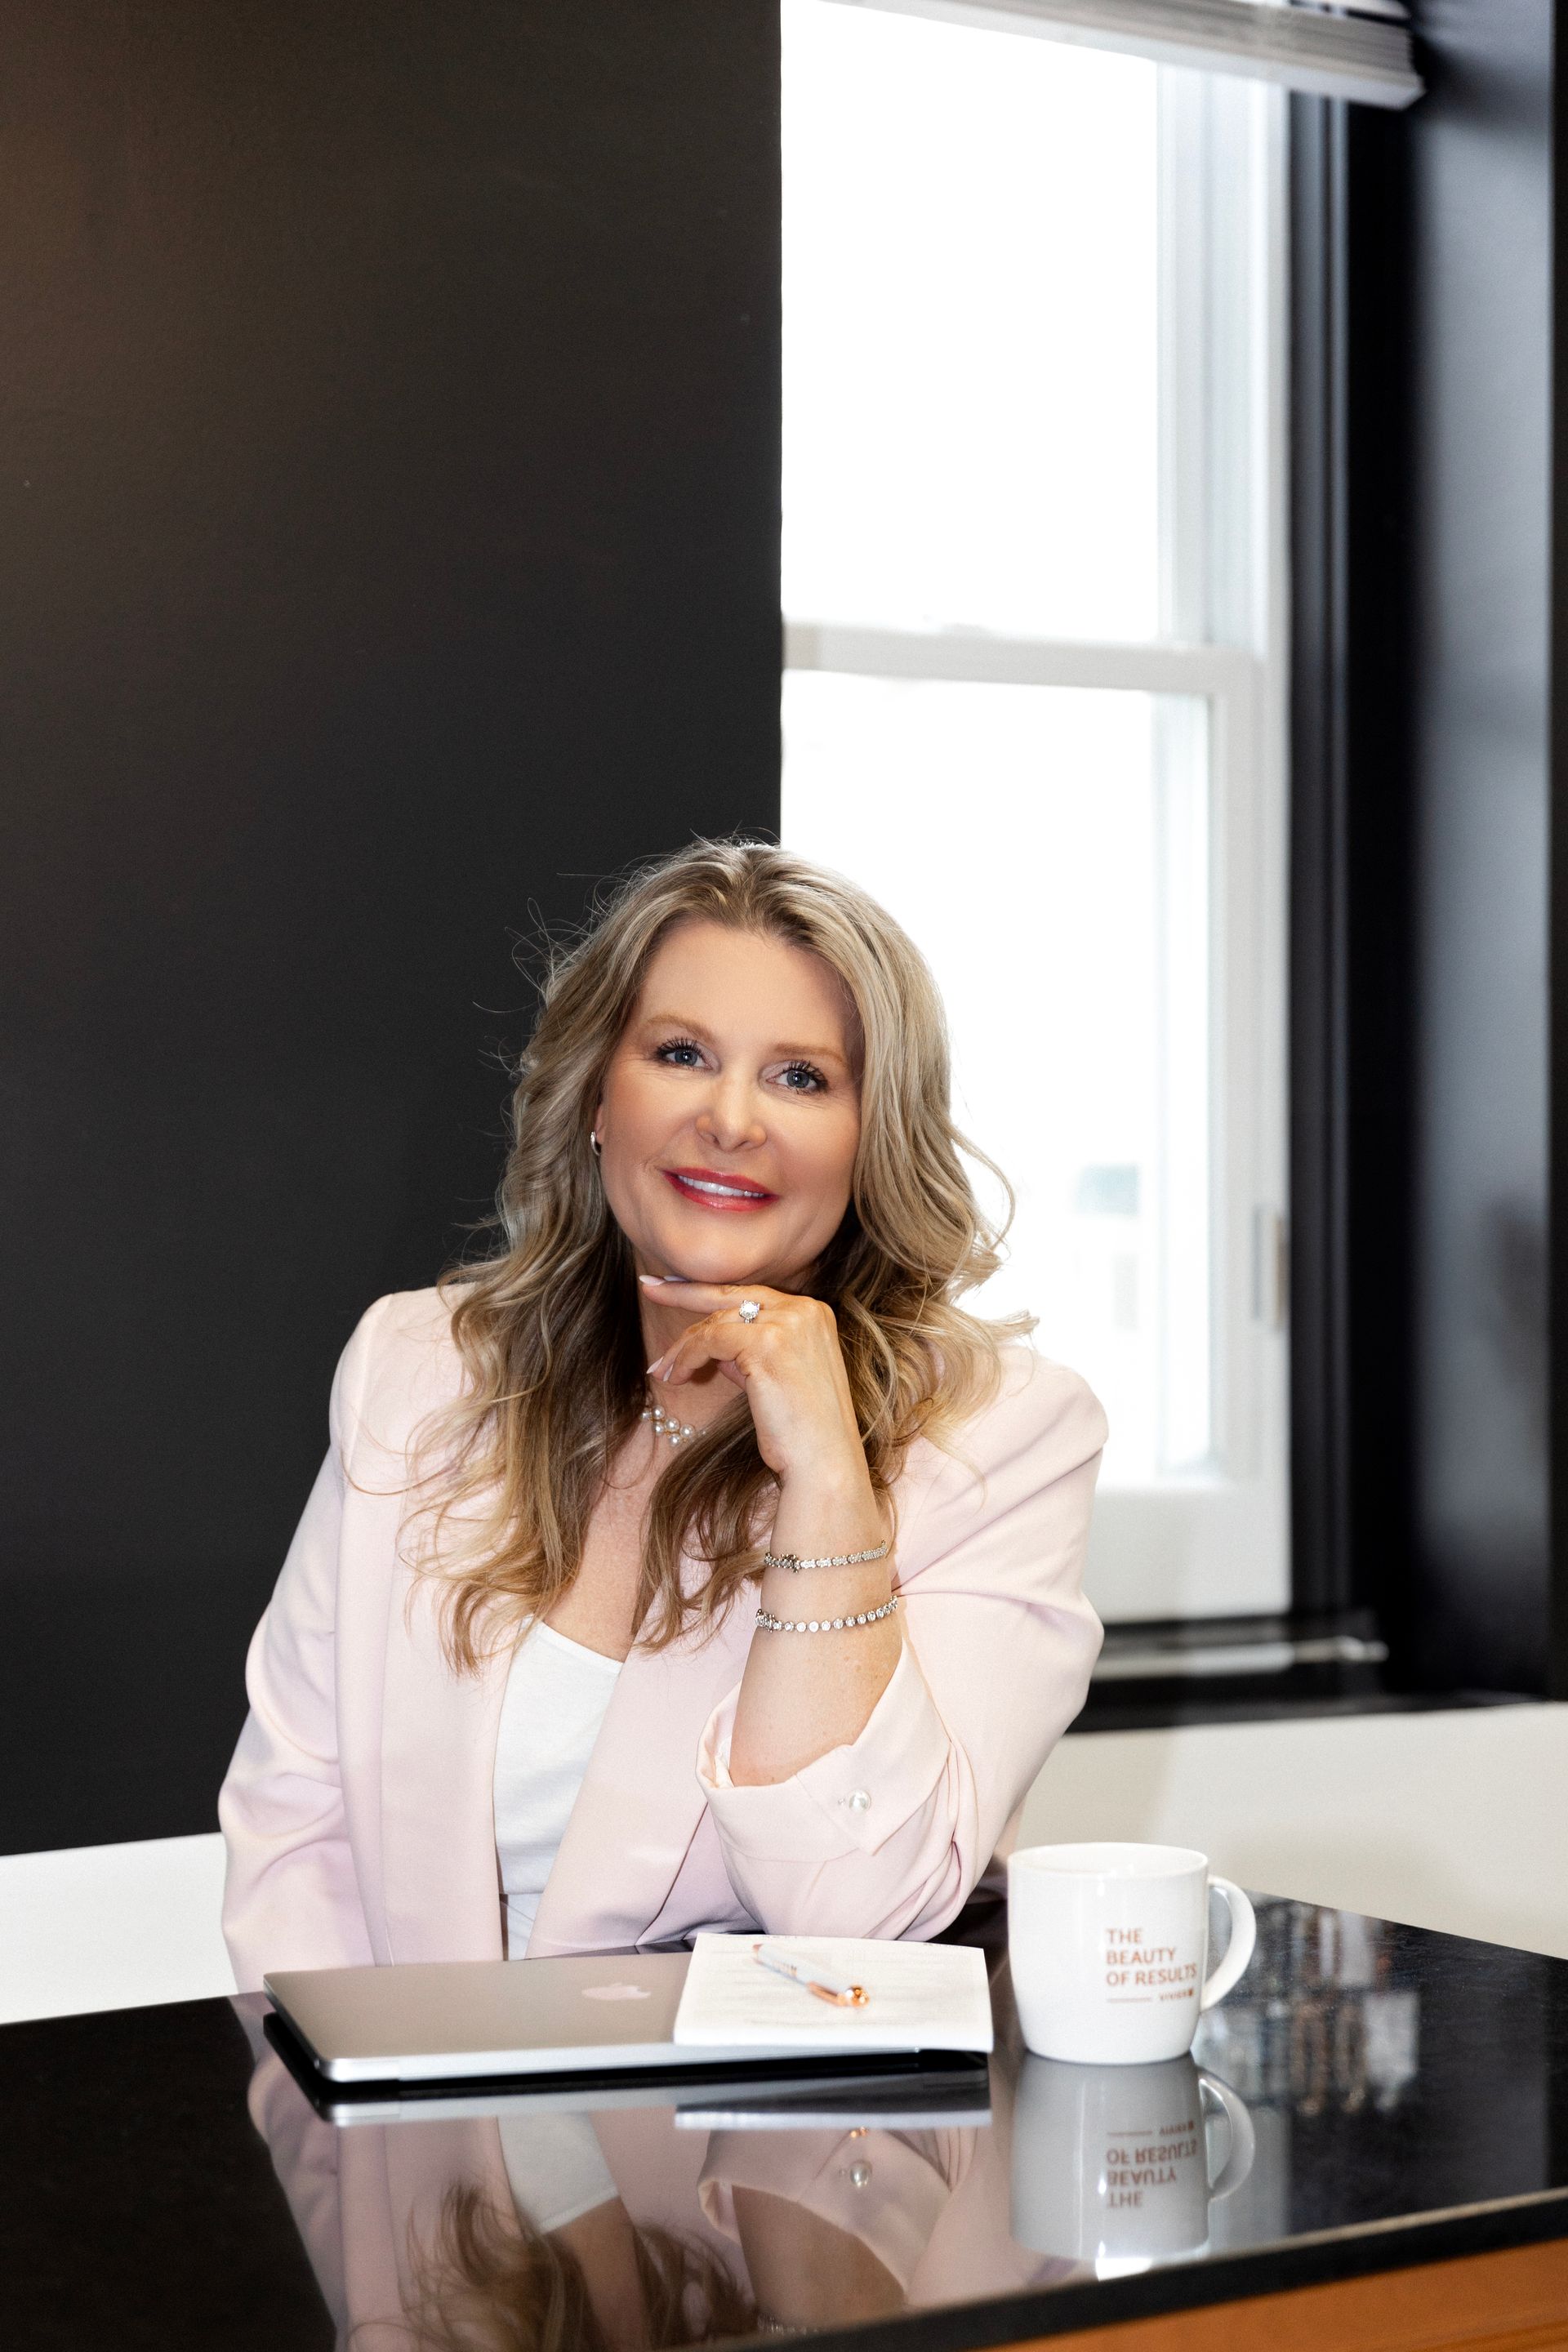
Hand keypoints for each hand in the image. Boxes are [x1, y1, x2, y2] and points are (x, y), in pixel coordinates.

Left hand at [639, 1279, 869, 1496]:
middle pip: (730, 1295)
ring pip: (715, 1321)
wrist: (824, 1463)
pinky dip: (687, 1357)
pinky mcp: (768, 1343)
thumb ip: (749, 1349)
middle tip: (649, 1289)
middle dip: (684, 1294)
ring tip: (662, 1370)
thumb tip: (712, 1339)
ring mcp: (789, 1323)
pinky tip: (676, 1377)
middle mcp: (804, 1309)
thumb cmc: (800, 1430)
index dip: (708, 1291)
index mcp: (812, 1313)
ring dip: (683, 1348)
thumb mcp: (774, 1375)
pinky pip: (710, 1339)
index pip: (750, 1294)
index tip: (673, 1287)